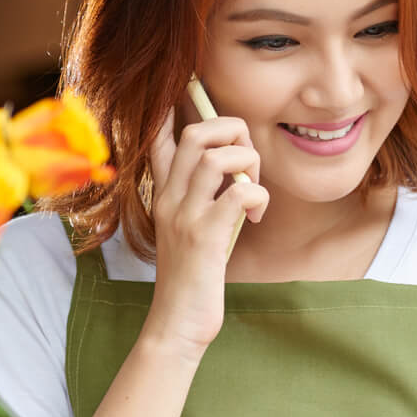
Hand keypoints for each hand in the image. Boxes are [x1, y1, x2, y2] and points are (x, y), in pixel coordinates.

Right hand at [138, 107, 269, 358]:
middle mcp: (169, 198)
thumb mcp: (191, 231)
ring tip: (254, 191)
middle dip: (232, 133)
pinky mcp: (204, 237)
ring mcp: (184, 216)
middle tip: (249, 163)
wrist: (177, 323)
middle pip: (195, 134)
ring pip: (214, 157)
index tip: (186, 93)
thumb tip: (233, 178)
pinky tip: (257, 218)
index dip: (173, 111)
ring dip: (247, 164)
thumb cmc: (192, 278)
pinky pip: (237, 195)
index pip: (159, 140)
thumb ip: (203, 201)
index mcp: (164, 195)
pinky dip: (257, 198)